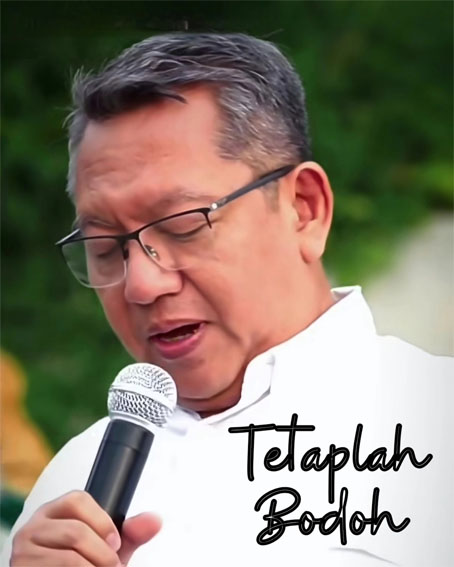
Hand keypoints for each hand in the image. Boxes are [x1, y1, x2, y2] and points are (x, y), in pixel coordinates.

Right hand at [10, 490, 160, 565]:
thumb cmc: (84, 564)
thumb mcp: (107, 547)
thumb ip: (130, 532)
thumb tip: (155, 520)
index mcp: (54, 512)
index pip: (77, 499)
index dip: (102, 521)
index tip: (115, 542)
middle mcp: (34, 528)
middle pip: (76, 531)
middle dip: (102, 554)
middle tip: (113, 566)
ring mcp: (23, 553)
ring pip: (68, 558)